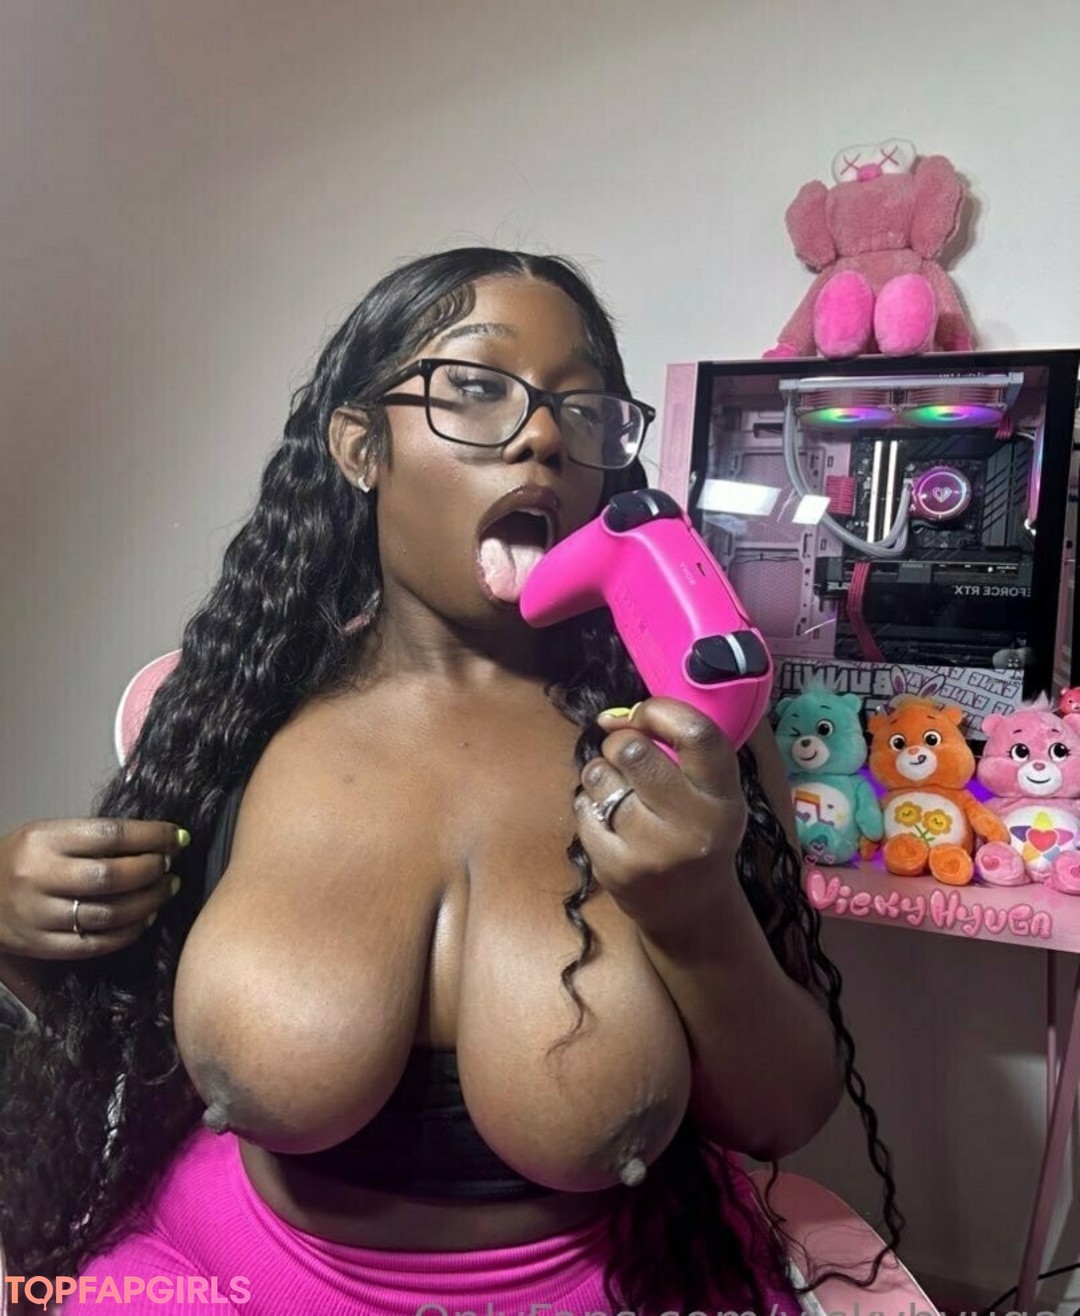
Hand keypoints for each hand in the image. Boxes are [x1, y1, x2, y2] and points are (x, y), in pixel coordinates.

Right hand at [0, 818, 188, 959]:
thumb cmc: (22, 859)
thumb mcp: (48, 833)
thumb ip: (93, 837)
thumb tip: (155, 839)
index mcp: (43, 840)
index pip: (110, 835)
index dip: (152, 836)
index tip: (178, 836)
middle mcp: (39, 877)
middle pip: (112, 876)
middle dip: (152, 870)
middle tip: (170, 865)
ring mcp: (39, 915)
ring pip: (108, 913)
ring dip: (148, 902)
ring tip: (166, 889)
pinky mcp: (42, 945)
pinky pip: (96, 943)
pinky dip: (129, 931)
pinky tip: (146, 918)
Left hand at [574, 699, 747, 935]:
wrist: (691, 911)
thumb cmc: (697, 833)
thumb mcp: (712, 793)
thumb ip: (680, 750)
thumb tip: (614, 717)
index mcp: (722, 797)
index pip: (696, 734)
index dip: (661, 710)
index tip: (643, 713)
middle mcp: (693, 825)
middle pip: (633, 752)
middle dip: (619, 743)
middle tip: (625, 756)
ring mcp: (652, 851)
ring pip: (600, 777)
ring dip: (600, 774)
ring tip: (617, 792)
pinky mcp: (617, 869)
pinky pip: (583, 810)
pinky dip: (589, 807)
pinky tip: (608, 822)